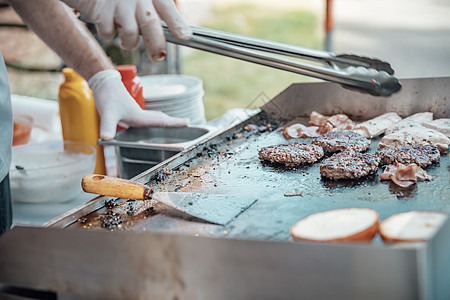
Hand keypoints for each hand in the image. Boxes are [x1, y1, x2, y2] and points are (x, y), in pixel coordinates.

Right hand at [61, 0, 191, 60]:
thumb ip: (155, 9)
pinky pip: (109, 33)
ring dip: (129, 42)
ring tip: (127, 38)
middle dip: (157, 46)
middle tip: (158, 57)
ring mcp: (118, 4)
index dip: (177, 24)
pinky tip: (106, 22)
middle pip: (151, 25)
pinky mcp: (100, 10)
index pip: (167, 9)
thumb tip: (178, 33)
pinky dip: (107, 33)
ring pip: (131, 34)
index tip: (185, 36)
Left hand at [88, 70, 188, 139]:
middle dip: (174, 122)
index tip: (188, 122)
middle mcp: (141, 115)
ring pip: (155, 118)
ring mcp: (136, 113)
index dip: (175, 123)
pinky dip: (153, 121)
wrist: (103, 82)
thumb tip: (106, 138)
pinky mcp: (130, 112)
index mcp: (140, 117)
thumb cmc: (107, 96)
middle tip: (187, 124)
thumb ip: (107, 127)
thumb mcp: (107, 113)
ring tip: (173, 125)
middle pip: (161, 119)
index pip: (161, 121)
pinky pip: (146, 118)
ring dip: (165, 121)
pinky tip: (149, 125)